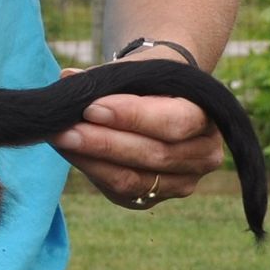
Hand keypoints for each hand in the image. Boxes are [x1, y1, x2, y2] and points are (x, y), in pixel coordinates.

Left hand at [51, 65, 224, 208]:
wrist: (162, 104)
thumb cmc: (149, 84)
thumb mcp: (137, 71)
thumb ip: (108, 77)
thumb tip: (68, 79)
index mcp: (209, 116)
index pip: (173, 122)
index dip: (132, 117)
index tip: (91, 108)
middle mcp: (204, 154)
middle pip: (152, 154)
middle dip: (103, 142)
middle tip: (63, 129)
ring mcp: (183, 182)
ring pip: (133, 178)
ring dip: (91, 159)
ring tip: (60, 139)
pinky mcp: (154, 198)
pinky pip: (120, 190)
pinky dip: (91, 170)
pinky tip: (69, 152)